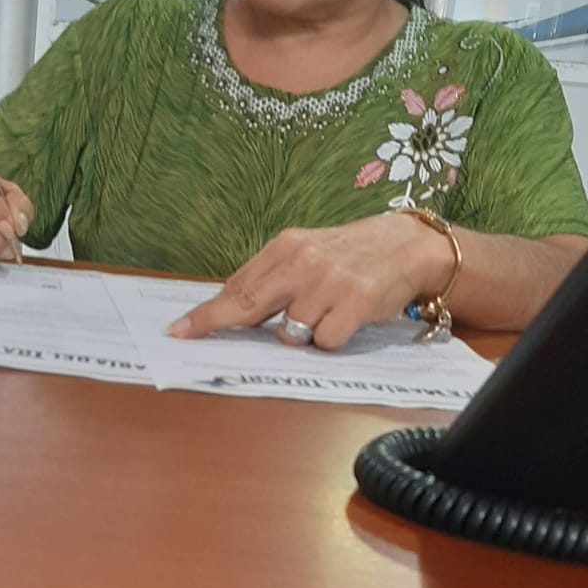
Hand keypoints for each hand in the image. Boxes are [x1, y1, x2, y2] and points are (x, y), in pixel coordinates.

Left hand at [169, 214, 446, 350]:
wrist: (408, 246)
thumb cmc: (351, 256)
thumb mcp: (308, 254)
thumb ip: (273, 278)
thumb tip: (231, 309)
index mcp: (286, 247)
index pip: (237, 285)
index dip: (207, 312)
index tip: (179, 329)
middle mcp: (303, 262)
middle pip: (247, 304)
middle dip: (216, 324)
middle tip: (188, 337)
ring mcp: (328, 283)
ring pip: (291, 333)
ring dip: (301, 335)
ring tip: (325, 315)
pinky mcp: (354, 304)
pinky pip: (325, 341)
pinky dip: (330, 341)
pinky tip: (345, 321)